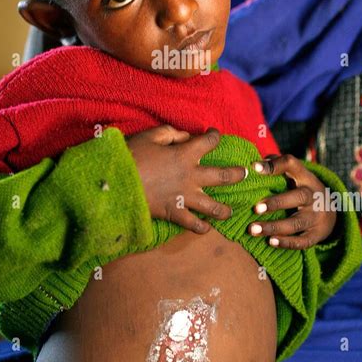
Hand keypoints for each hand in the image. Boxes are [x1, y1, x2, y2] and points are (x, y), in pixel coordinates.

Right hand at [126, 125, 246, 234]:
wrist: (116, 183)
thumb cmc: (132, 156)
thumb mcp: (150, 136)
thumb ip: (171, 133)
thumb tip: (185, 136)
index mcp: (185, 154)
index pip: (209, 142)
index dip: (215, 136)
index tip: (214, 134)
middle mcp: (191, 176)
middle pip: (224, 176)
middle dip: (238, 174)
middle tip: (245, 173)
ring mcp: (185, 197)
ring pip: (214, 207)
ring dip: (225, 209)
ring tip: (230, 211)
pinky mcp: (175, 213)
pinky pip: (193, 224)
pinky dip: (201, 228)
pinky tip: (206, 228)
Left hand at [248, 154, 336, 248]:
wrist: (331, 212)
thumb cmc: (300, 188)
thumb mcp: (294, 175)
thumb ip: (275, 165)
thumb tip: (254, 165)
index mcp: (305, 176)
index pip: (291, 164)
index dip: (274, 165)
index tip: (254, 168)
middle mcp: (313, 195)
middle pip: (298, 197)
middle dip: (276, 203)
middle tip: (255, 208)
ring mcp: (316, 216)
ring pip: (297, 222)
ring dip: (274, 227)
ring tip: (253, 229)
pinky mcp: (316, 235)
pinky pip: (302, 241)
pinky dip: (286, 242)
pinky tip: (270, 242)